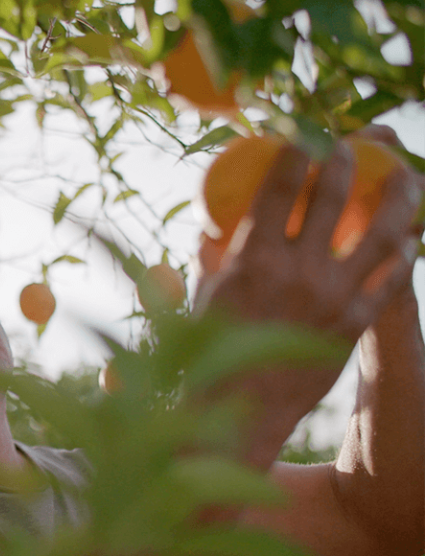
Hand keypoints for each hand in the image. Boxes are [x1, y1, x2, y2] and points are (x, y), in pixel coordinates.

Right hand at [191, 141, 420, 454]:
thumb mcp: (203, 293)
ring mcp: (333, 297)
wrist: (241, 408)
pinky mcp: (355, 323)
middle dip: (344, 161)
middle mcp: (299, 271)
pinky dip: (402, 256)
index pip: (280, 187)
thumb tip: (214, 224)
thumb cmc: (211, 348)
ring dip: (396, 198)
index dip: (293, 152)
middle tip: (348, 146)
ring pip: (380, 233)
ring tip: (406, 176)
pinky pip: (389, 281)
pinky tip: (407, 242)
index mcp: (253, 258)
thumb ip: (212, 254)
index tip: (300, 134)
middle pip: (332, 198)